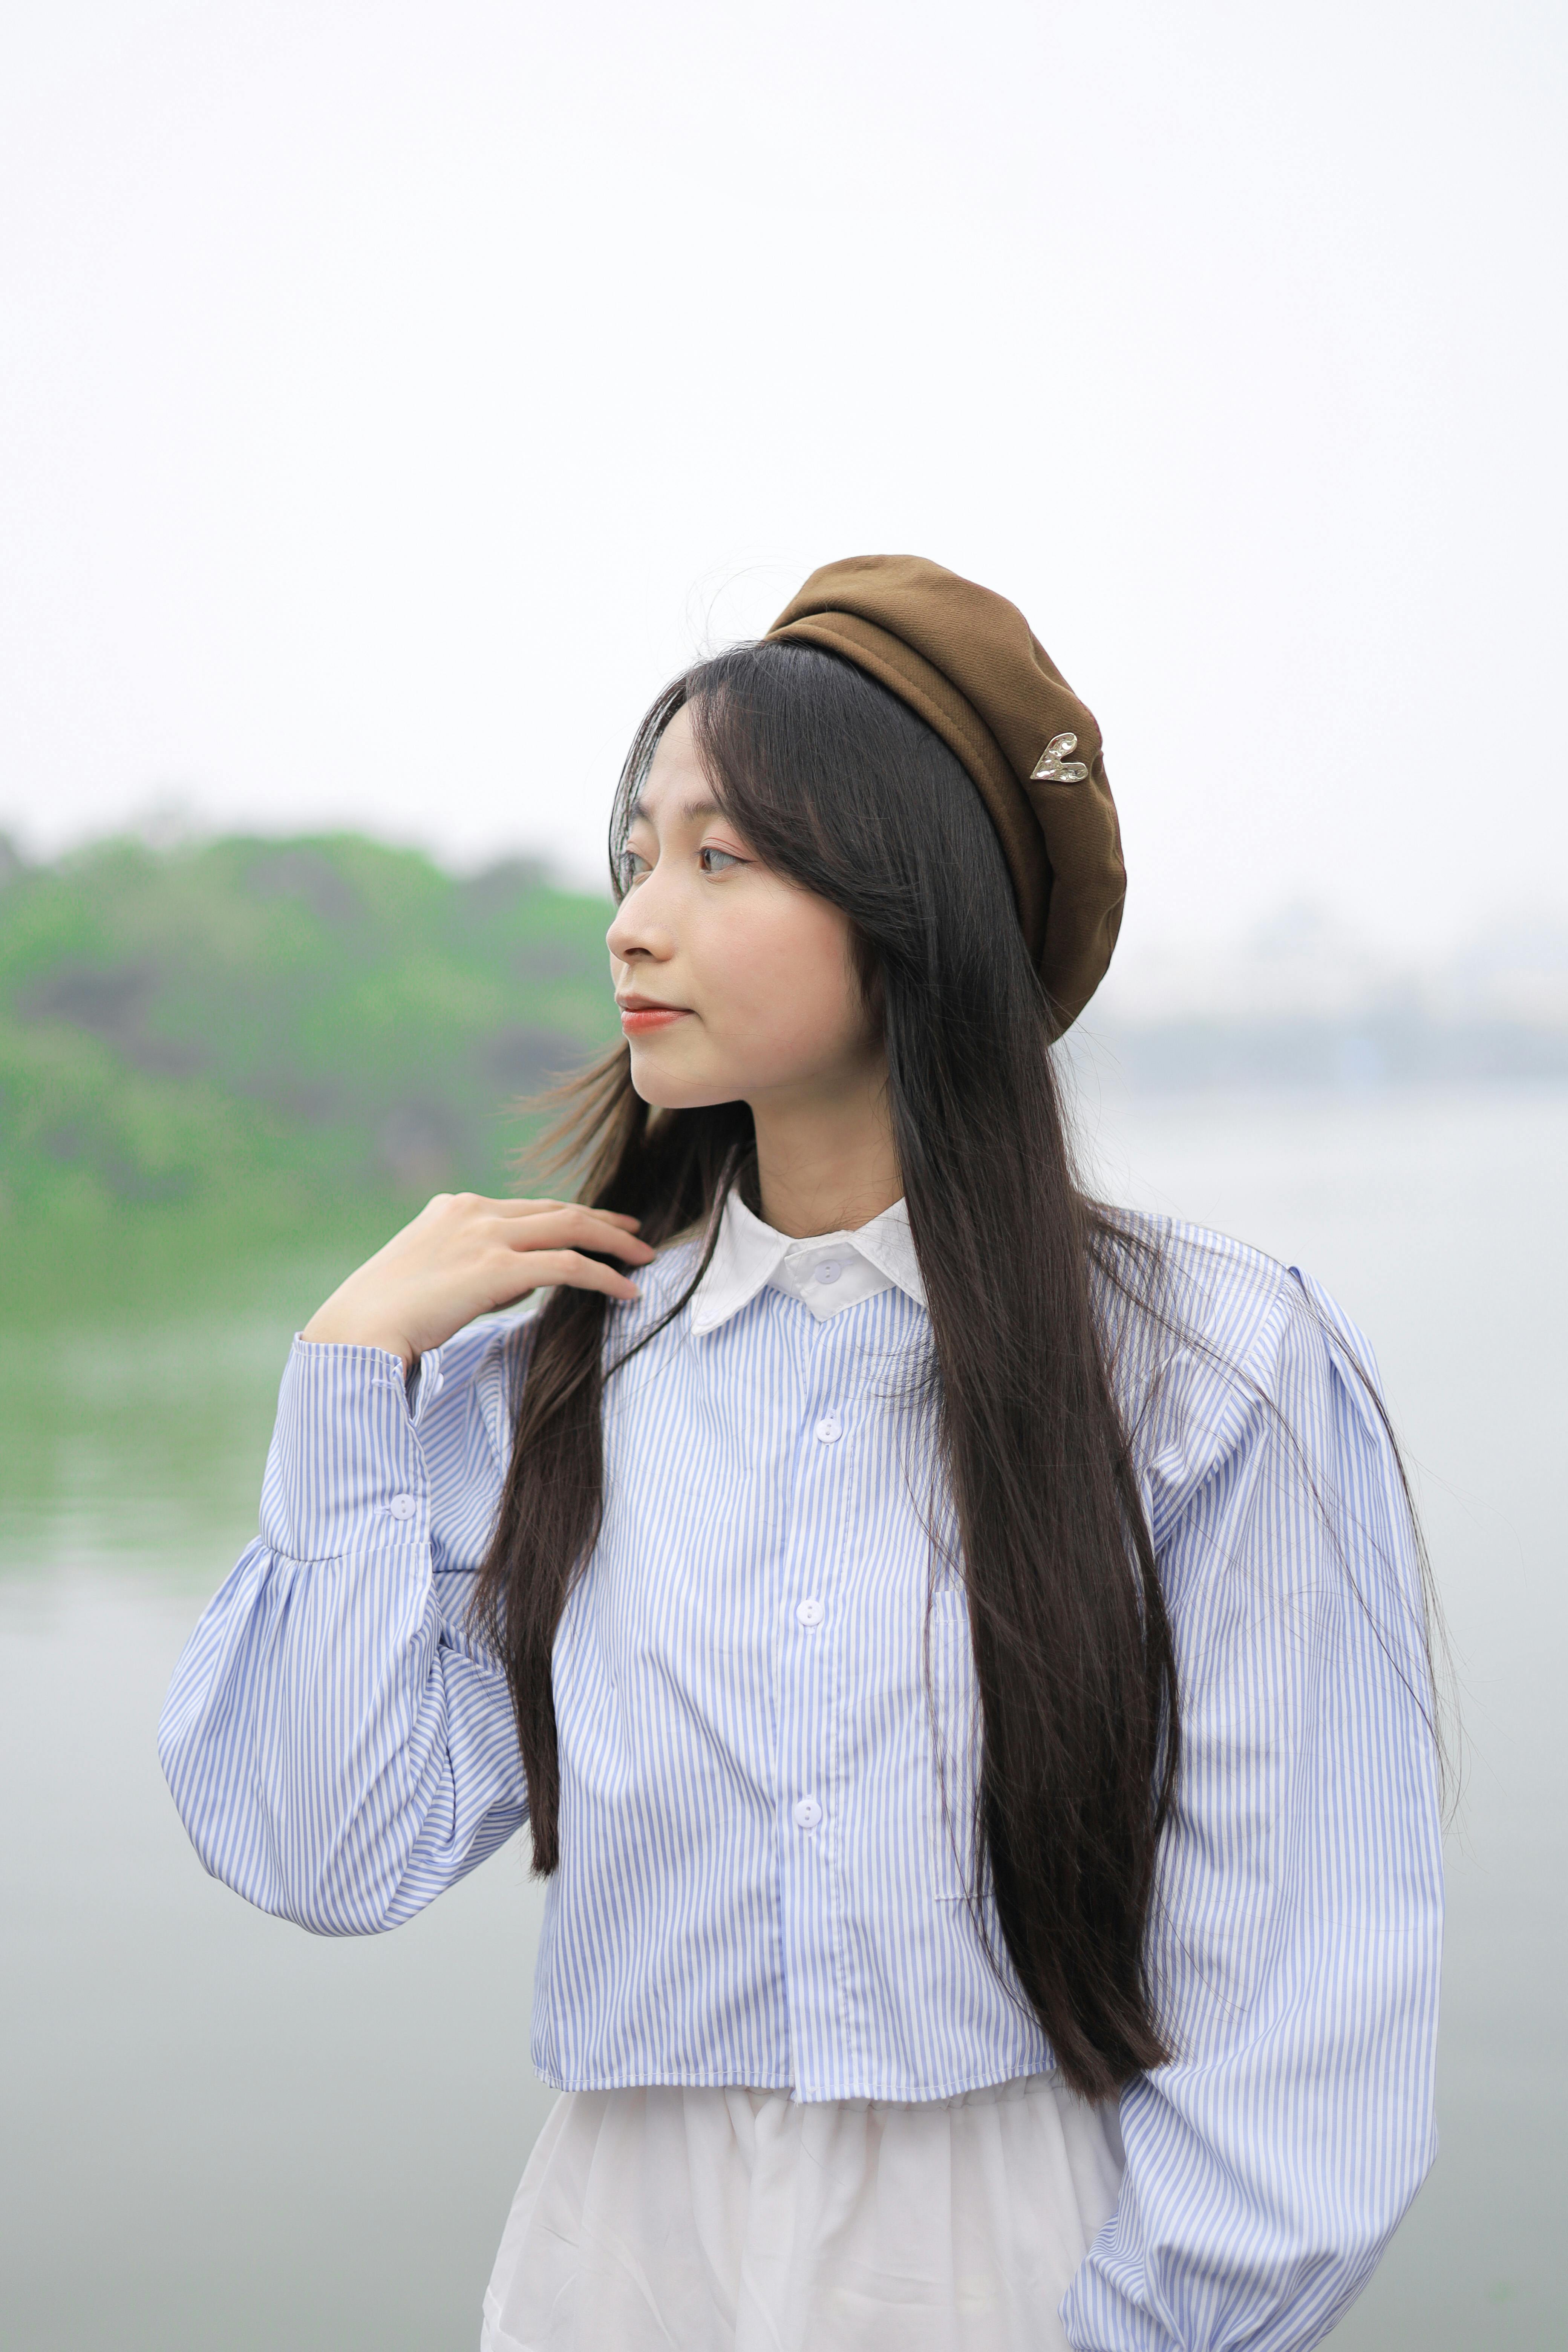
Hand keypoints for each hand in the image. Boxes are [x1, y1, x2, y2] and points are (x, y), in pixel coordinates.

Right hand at [299, 1194, 654, 1367]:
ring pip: (571, 1228)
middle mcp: (473, 1212)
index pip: (528, 1207)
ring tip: (644, 1260)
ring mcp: (485, 1236)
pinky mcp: (496, 1270)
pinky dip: (604, 1278)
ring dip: (614, 1244)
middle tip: (636, 1234)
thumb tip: (517, 1280)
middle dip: (603, 1221)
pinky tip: (626, 1292)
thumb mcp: (431, 1272)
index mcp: (454, 1208)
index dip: (570, 1215)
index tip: (599, 1225)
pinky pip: (568, 1267)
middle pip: (557, 1209)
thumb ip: (473, 1263)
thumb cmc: (388, 1315)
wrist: (358, 1330)